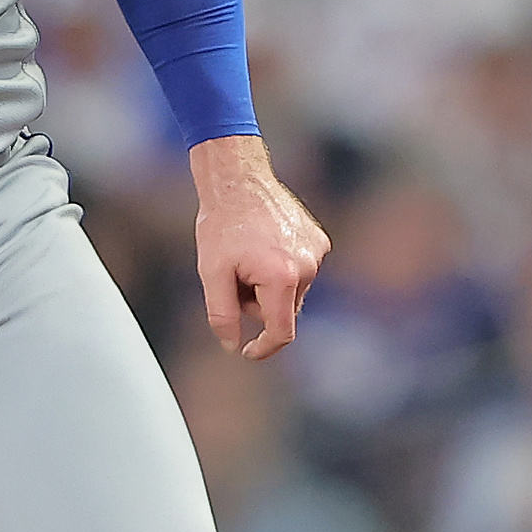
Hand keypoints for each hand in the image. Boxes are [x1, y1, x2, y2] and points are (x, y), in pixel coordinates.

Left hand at [190, 135, 328, 358]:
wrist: (239, 179)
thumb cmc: (221, 225)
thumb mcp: (211, 274)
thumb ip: (222, 314)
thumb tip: (233, 345)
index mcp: (282, 277)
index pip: (281, 332)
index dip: (263, 348)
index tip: (247, 352)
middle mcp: (308, 267)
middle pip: (282, 311)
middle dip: (257, 304)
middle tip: (233, 276)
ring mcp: (317, 252)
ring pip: (291, 292)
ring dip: (268, 286)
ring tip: (247, 256)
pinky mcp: (320, 240)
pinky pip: (300, 270)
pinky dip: (281, 268)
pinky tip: (263, 244)